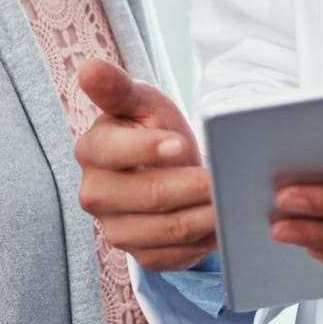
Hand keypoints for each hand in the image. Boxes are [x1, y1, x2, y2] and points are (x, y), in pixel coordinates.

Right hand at [75, 60, 216, 272]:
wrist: (165, 169)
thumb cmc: (153, 129)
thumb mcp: (141, 102)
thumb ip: (117, 88)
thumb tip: (89, 68)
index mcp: (92, 150)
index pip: (114, 151)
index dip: (148, 149)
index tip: (181, 144)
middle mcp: (96, 194)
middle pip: (148, 194)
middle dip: (192, 185)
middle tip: (225, 177)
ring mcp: (115, 229)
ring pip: (167, 228)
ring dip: (205, 215)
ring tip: (232, 199)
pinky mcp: (140, 255)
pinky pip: (176, 254)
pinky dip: (204, 240)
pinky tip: (223, 222)